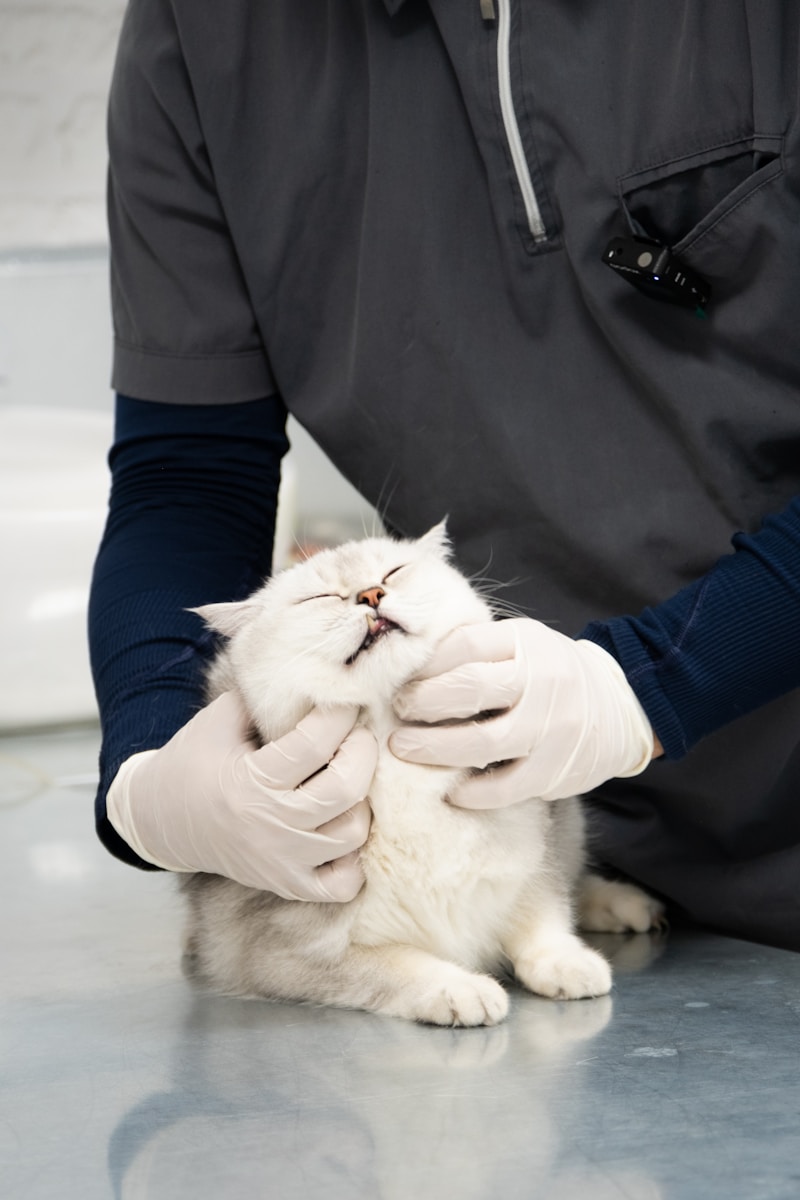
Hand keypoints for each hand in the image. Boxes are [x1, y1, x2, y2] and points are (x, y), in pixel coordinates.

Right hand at [107, 692, 376, 900]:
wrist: (160, 821)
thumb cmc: (193, 762)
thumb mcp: (219, 721)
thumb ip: (261, 697)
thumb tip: (312, 669)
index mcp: (251, 781)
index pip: (315, 743)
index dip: (339, 714)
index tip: (347, 700)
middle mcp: (271, 825)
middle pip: (345, 789)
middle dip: (363, 753)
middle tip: (359, 735)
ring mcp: (282, 861)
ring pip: (352, 833)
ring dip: (361, 801)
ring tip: (349, 778)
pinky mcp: (288, 885)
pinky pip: (343, 884)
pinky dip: (353, 859)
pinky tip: (342, 827)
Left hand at [389, 619, 654, 807]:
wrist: (619, 708)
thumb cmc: (551, 673)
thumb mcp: (522, 643)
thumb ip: (478, 648)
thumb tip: (409, 662)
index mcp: (526, 643)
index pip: (466, 645)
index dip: (426, 663)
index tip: (400, 677)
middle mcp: (540, 681)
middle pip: (469, 689)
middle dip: (422, 702)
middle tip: (396, 711)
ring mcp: (550, 728)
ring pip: (483, 741)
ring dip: (434, 748)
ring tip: (403, 748)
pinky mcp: (554, 770)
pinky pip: (505, 786)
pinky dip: (473, 791)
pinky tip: (449, 790)